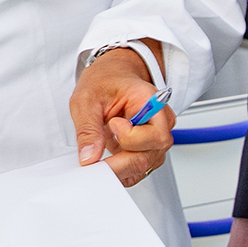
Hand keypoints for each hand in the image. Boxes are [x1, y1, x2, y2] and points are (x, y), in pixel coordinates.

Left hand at [69, 45, 171, 188]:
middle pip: (149, 156)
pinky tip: (107, 161)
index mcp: (152, 103)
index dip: (129, 138)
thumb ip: (88, 129)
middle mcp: (161, 122)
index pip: (155, 135)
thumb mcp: (86, 99)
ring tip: (101, 149)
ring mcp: (156, 138)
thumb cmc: (105, 81)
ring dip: (119, 167)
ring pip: (144, 166)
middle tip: (95, 154)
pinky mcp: (148, 149)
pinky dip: (121, 170)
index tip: (111, 124)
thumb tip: (89, 157)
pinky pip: (138, 169)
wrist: (111, 76)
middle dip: (119, 162)